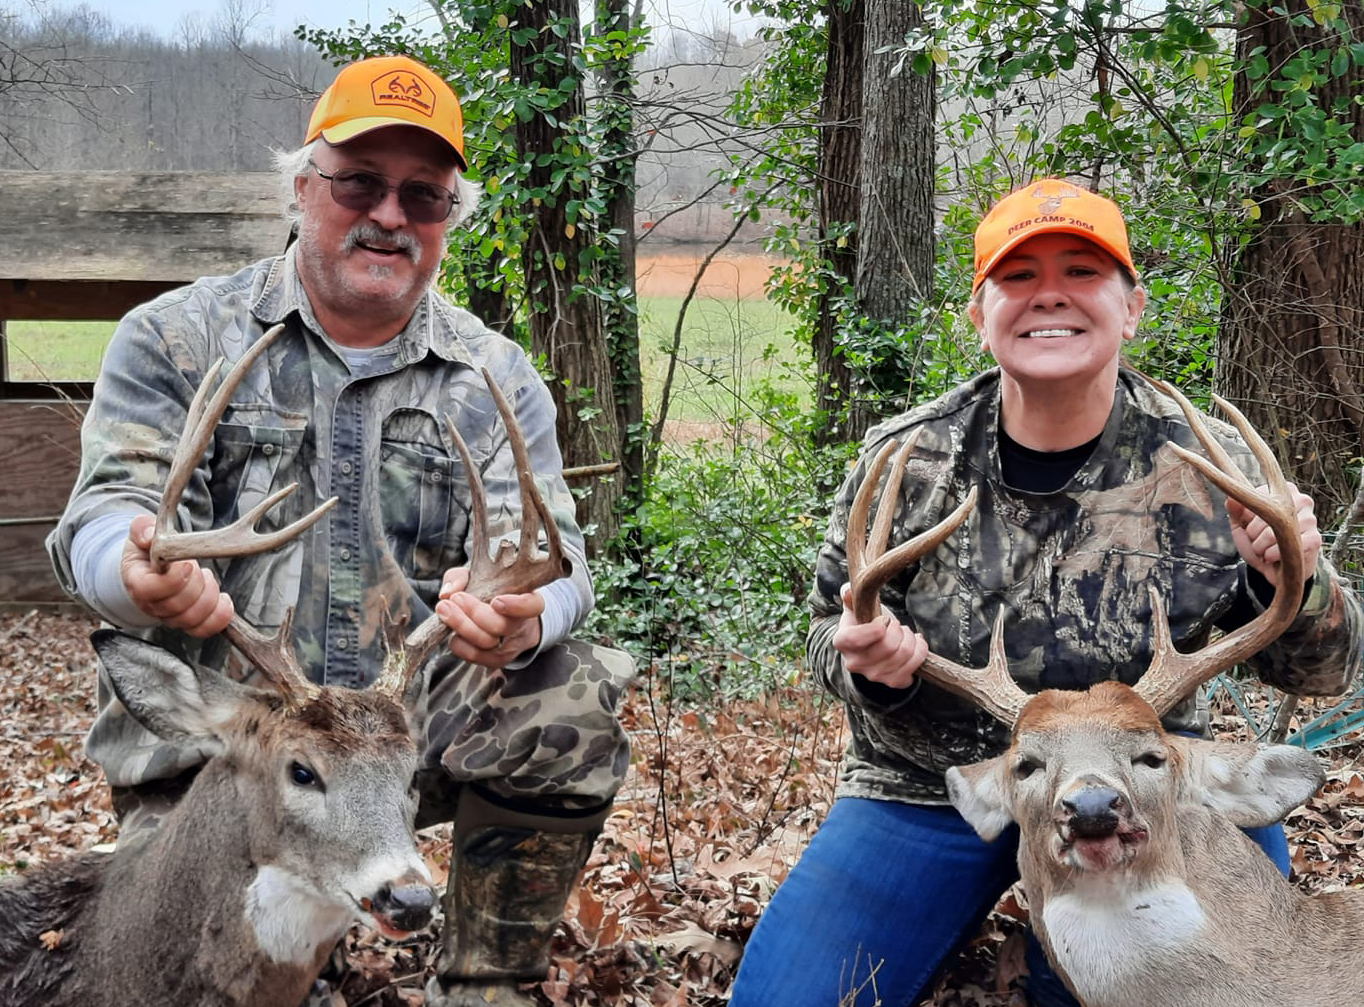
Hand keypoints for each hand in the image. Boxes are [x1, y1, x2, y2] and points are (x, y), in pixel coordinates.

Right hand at [121, 514, 234, 636]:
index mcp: (137, 580)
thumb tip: (150, 536)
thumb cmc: (148, 549)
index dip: (173, 579)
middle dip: (196, 583)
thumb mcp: (142, 532)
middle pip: (176, 605)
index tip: (188, 563)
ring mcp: (168, 616)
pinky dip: (220, 616)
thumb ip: (143, 529)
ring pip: (192, 618)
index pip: (150, 590)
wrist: (152, 567)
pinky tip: (225, 599)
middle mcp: (150, 604)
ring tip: (207, 577)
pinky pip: (204, 629)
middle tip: (197, 566)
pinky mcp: (187, 622)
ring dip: (209, 596)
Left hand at [435, 567, 544, 669]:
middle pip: (501, 626)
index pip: (532, 606)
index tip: (496, 601)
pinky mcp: (494, 660)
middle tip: (456, 598)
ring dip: (461, 625)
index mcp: (528, 602)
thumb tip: (448, 591)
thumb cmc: (490, 593)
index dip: (516, 606)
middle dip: (475, 612)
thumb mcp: (478, 576)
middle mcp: (521, 627)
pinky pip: (473, 655)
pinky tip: (450, 628)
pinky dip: (458, 642)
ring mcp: (509, 647)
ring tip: (445, 608)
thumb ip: (462, 577)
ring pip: (486, 642)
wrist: (498, 617)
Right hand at [831, 583, 927, 688]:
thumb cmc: (865, 622)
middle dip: (899, 629)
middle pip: (888, 646)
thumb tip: (848, 591)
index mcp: (842, 642)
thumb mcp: (856, 606)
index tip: (883, 620)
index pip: (857, 638)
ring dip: (911, 638)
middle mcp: (855, 663)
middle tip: (897, 625)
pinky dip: (920, 652)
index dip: (877, 626)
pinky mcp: (893, 682)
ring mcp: (874, 676)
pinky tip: (914, 645)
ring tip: (905, 633)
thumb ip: (851, 595)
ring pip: (905, 654)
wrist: (872, 645)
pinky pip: (914, 667)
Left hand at [1227, 483, 1320, 586]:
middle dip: (1253, 535)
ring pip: (1272, 533)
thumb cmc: (1259, 543)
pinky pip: (1284, 547)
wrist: (1276, 570)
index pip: (1256, 499)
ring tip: (1266, 550)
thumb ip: (1236, 510)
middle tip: (1259, 542)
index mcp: (1284, 491)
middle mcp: (1301, 500)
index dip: (1247, 519)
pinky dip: (1272, 555)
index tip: (1251, 526)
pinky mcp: (1315, 538)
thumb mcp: (1242, 526)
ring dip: (1261, 548)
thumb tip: (1230, 497)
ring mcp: (1311, 519)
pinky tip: (1274, 557)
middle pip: (1264, 516)